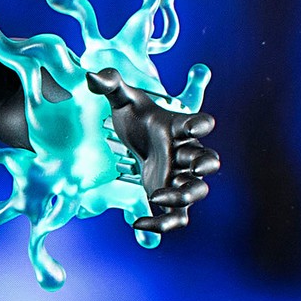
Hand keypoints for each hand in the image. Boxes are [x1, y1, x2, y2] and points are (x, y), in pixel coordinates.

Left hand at [86, 68, 220, 234]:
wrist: (134, 141)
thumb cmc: (136, 118)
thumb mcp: (123, 100)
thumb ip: (112, 85)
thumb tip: (91, 75)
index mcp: (178, 128)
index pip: (200, 123)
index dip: (200, 125)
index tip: (192, 126)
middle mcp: (186, 154)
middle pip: (209, 160)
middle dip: (207, 164)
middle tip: (197, 167)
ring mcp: (180, 178)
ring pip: (197, 192)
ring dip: (184, 196)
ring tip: (156, 197)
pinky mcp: (170, 199)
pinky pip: (176, 218)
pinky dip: (160, 225)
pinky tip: (136, 224)